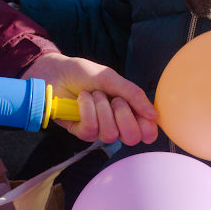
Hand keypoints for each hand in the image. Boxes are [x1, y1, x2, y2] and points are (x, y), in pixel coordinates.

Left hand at [28, 53, 157, 145]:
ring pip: (111, 134)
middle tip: (115, 100)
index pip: (145, 132)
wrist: (56, 71)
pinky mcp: (81, 133)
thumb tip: (154, 115)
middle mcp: (115, 124)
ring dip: (103, 109)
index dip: (148, 129)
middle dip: (124, 115)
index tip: (146, 118)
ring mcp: (98, 131)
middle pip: (131, 138)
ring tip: (94, 95)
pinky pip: (91, 129)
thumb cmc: (83, 74)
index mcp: (127, 112)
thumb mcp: (112, 79)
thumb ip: (134, 95)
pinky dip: (87, 110)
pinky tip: (82, 99)